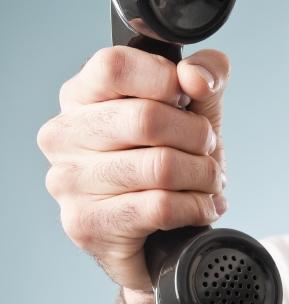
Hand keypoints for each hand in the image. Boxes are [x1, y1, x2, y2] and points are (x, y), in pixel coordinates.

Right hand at [38, 47, 230, 291]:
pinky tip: (202, 207)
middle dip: (198, 137)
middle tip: (208, 150)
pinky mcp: (86, 224)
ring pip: (160, 167)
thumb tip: (195, 76)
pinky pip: (160, 207)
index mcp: (81, 96)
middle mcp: (64, 136)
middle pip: (146, 118)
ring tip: (208, 182)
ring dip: (203, 176)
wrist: (160, 238)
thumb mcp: (196, 109)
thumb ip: (206, 74)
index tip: (187, 99)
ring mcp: (68, 182)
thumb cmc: (170, 163)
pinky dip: (196, 207)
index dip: (165, 79)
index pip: (115, 66)